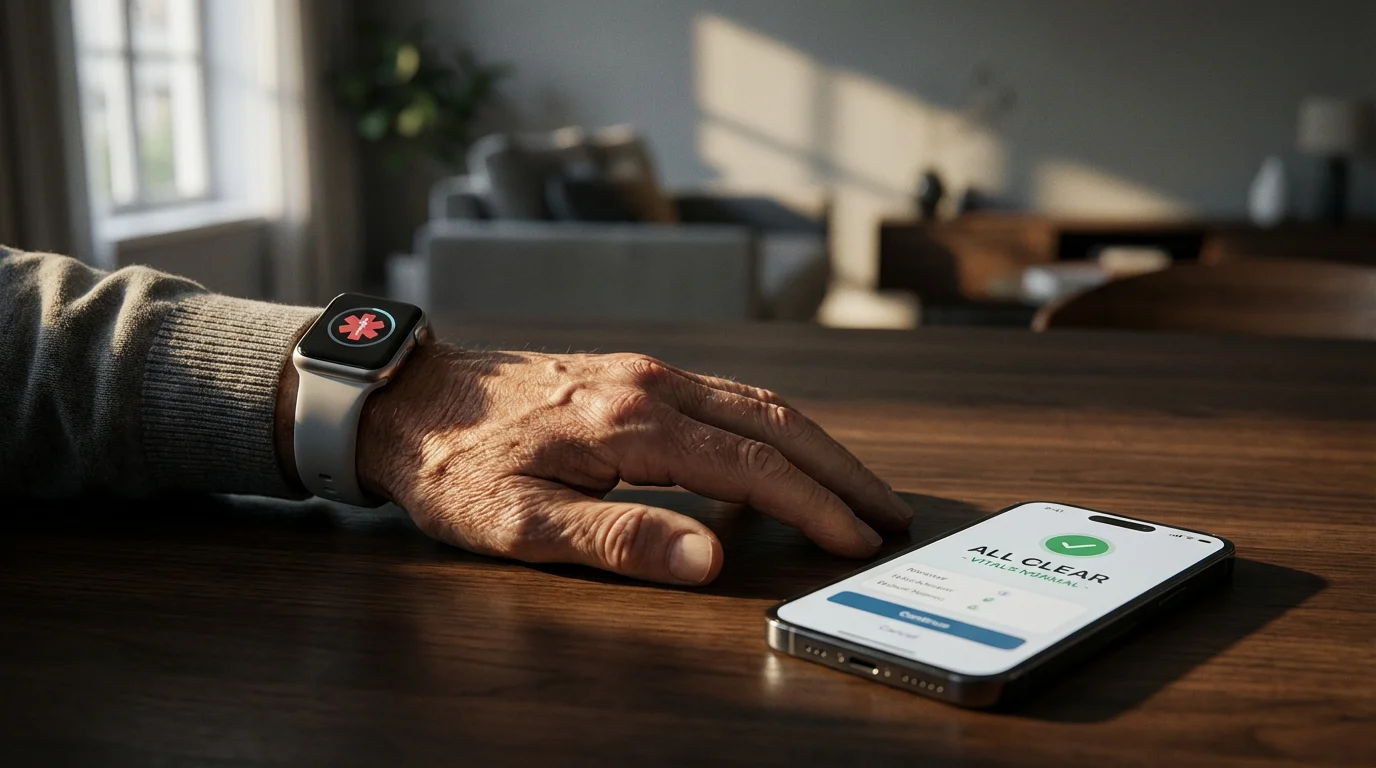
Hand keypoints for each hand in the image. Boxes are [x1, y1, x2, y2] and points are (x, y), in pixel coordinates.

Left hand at [352, 344, 912, 585]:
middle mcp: (651, 384)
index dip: (813, 505)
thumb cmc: (458, 467)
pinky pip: (726, 396)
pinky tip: (782, 455)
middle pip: (775, 420)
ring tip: (854, 487)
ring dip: (815, 444)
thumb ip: (619, 538)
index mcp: (631, 423)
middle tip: (888, 511)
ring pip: (757, 401)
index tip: (856, 539)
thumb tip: (710, 557)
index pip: (753, 465)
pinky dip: (773, 428)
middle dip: (840, 469)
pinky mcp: (634, 375)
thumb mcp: (521, 522)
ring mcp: (645, 373)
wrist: (410, 399)